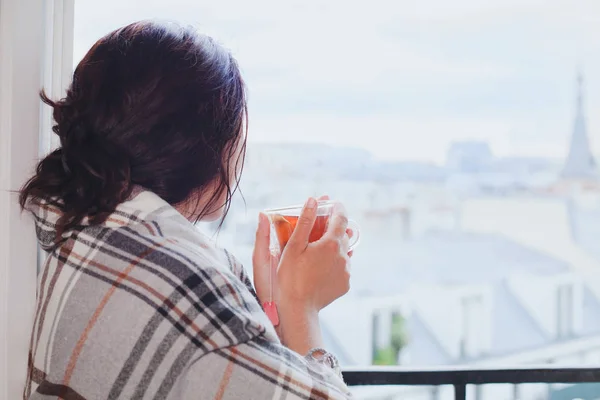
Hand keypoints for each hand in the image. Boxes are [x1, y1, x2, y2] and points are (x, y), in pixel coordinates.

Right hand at [277, 197, 350, 312]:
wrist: (297, 308)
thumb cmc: (291, 276)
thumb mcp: (294, 246)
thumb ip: (304, 221)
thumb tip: (312, 200)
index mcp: (331, 243)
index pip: (341, 217)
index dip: (337, 207)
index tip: (333, 202)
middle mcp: (344, 256)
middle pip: (342, 234)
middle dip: (333, 228)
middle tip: (319, 226)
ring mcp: (346, 271)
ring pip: (343, 251)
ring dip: (334, 247)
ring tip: (317, 249)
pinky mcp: (345, 284)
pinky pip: (342, 267)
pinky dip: (334, 263)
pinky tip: (319, 267)